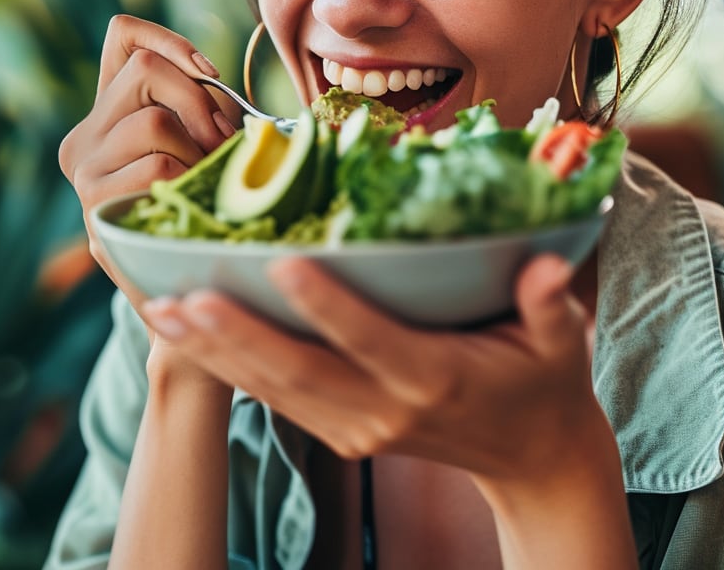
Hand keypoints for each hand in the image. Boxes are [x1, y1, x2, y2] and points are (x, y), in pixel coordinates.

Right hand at [58, 15, 238, 320]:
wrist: (182, 296)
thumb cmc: (204, 214)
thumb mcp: (203, 148)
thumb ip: (200, 108)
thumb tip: (216, 80)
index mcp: (108, 113)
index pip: (124, 35)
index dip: (170, 40)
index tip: (208, 73)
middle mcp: (83, 138)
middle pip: (145, 70)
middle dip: (200, 100)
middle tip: (223, 141)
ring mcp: (84, 174)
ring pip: (152, 122)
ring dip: (198, 150)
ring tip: (209, 180)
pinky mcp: (95, 209)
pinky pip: (157, 168)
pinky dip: (191, 181)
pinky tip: (195, 204)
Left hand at [139, 254, 609, 484]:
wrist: (533, 459)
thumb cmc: (545, 380)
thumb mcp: (562, 342)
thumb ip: (552, 304)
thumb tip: (551, 265)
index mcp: (436, 377)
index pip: (373, 341)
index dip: (329, 306)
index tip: (282, 263)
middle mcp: (387, 409)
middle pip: (302, 371)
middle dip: (238, 335)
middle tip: (183, 296)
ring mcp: (357, 428)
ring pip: (274, 390)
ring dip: (215, 353)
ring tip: (160, 311)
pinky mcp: (341, 434)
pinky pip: (275, 400)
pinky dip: (226, 370)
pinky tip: (184, 337)